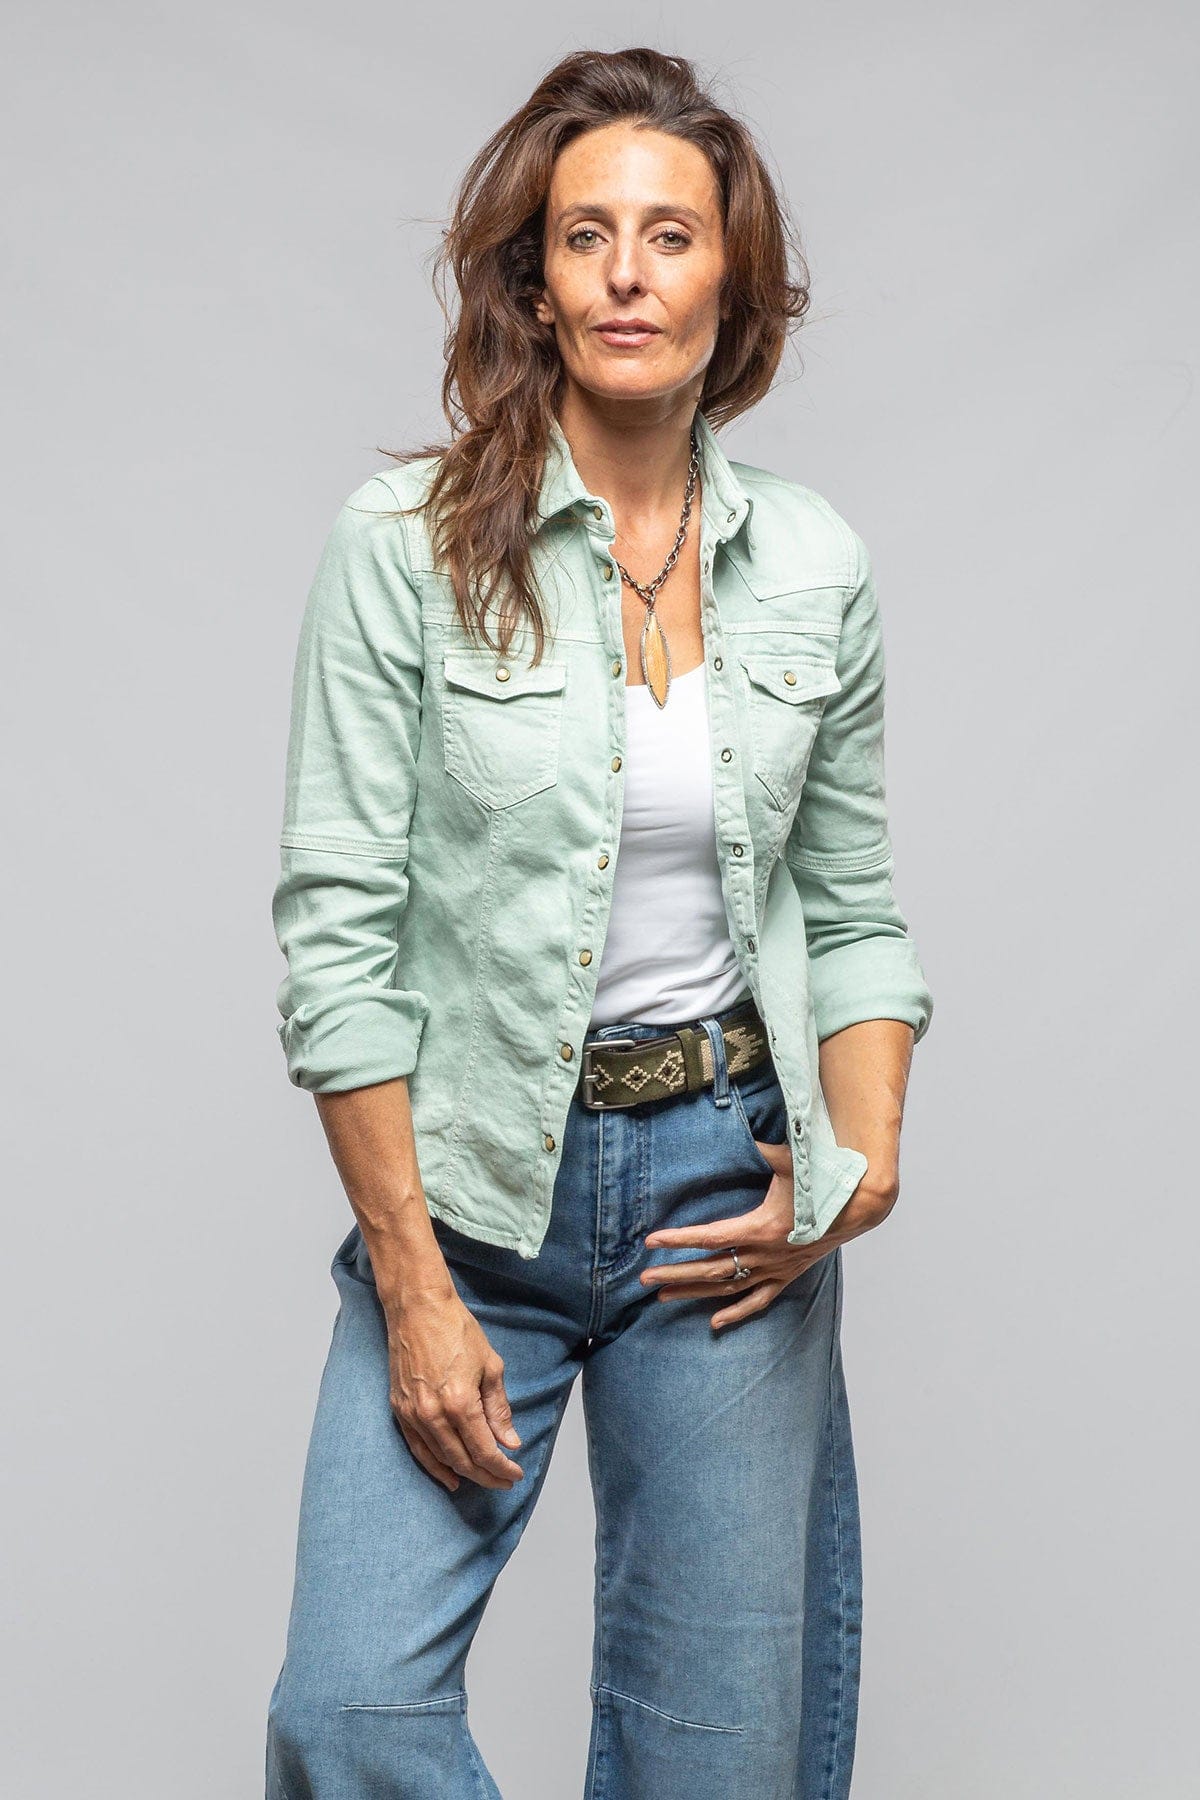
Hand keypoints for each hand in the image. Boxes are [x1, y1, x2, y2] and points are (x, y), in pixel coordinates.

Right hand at [381, 1285, 524, 1492]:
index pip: (484, 1450)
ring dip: (462, 1474)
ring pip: (439, 1459)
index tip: (515, 1473)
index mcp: (460, 1403)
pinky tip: (447, 1475)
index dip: (501, 1468)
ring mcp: (412, 1414)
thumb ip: (499, 1409)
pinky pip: (417, 1448)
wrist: (418, 1307)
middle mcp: (433, 1414)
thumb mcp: (490, 1366)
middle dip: (486, 1475)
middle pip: (462, 1460)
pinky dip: (433, 1465)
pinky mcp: (398, 1409)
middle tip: (503, 1481)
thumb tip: (509, 1442)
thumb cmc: (456, 1329)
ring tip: (482, 1481)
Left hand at [638, 1133, 898, 1329]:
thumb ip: (765, 1150)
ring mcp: (775, 1270)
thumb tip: (745, 1133)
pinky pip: (757, 1301)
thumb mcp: (792, 1163)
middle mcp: (764, 1255)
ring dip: (694, 1293)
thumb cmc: (820, 1184)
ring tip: (662, 1296)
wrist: (855, 1209)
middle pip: (711, 1269)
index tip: (652, 1241)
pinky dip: (736, 1312)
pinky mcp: (785, 1277)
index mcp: (760, 1228)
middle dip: (676, 1273)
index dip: (678, 1240)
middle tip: (645, 1277)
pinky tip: (714, 1322)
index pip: (709, 1237)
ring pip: (728, 1288)